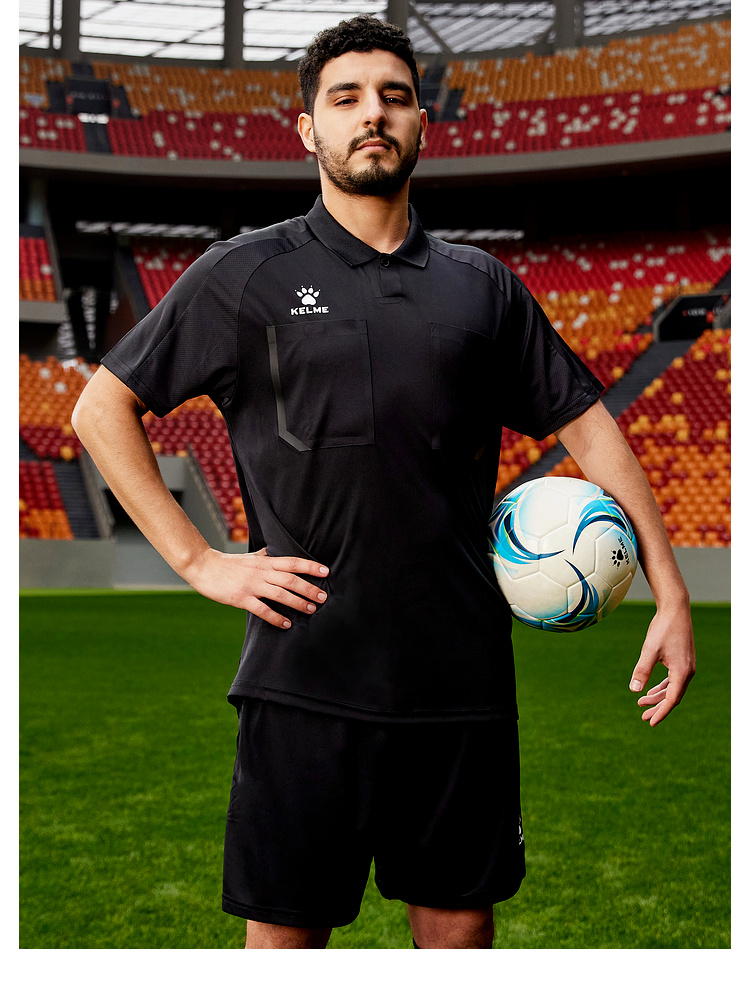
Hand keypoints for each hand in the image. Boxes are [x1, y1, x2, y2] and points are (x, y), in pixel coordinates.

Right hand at [186, 546, 327, 628]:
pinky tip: (286, 624)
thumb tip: (277, 550)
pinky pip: (262, 610)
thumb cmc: (228, 563)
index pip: (292, 562)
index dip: (310, 566)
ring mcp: (252, 585)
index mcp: (265, 562)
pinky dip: (276, 618)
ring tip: (311, 610)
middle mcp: (262, 572)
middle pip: (291, 579)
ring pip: (280, 594)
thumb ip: (265, 555)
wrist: (204, 567)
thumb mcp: (250, 557)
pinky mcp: (241, 598)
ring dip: (297, 603)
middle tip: (323, 597)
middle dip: (309, 588)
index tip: (326, 571)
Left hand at [628, 603, 695, 725]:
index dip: (661, 712)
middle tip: (643, 717)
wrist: (674, 610)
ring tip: (642, 702)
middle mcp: (688, 671)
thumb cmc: (662, 629)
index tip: (650, 722)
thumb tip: (633, 690)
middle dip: (657, 707)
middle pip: (673, 696)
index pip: (672, 699)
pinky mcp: (682, 660)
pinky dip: (663, 686)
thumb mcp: (649, 650)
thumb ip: (642, 670)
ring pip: (672, 688)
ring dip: (658, 696)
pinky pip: (673, 679)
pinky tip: (651, 689)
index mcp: (682, 672)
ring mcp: (686, 666)